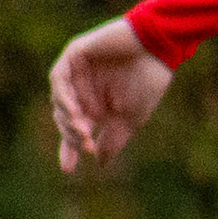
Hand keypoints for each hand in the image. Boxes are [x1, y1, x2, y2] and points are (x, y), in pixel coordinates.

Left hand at [49, 19, 174, 173]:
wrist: (159, 48)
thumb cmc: (149, 81)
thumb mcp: (131, 118)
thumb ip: (113, 139)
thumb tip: (99, 163)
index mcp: (96, 105)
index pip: (75, 130)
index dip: (69, 149)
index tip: (68, 170)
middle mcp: (82, 90)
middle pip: (65, 118)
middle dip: (72, 134)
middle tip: (86, 144)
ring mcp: (76, 72)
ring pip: (59, 100)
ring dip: (68, 118)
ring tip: (83, 129)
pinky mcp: (74, 55)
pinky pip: (58, 79)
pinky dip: (63, 96)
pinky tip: (75, 110)